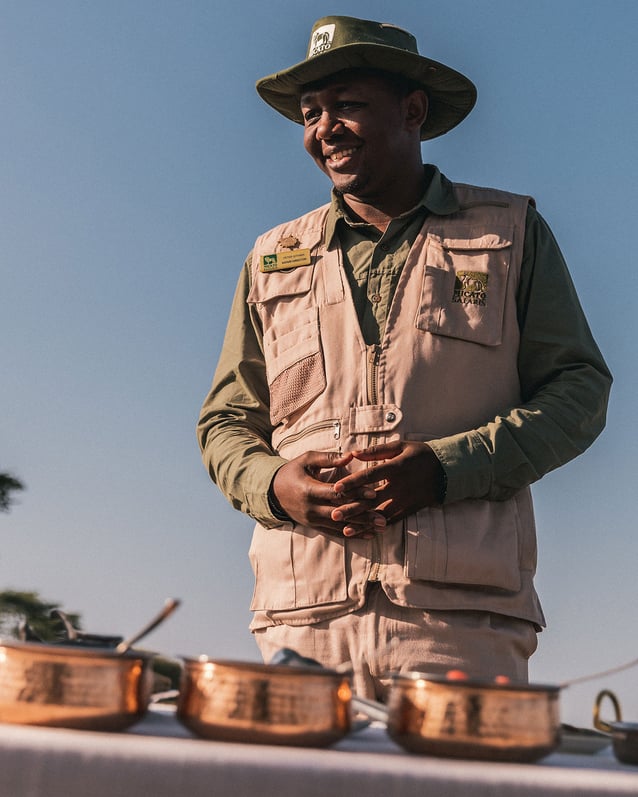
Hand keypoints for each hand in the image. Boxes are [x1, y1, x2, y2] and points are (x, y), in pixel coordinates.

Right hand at [272, 450, 386, 537]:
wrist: (273, 492)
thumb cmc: (293, 471)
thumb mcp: (307, 460)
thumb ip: (328, 457)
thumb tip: (350, 455)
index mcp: (309, 490)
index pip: (335, 493)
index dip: (354, 494)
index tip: (373, 493)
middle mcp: (311, 508)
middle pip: (341, 513)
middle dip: (363, 516)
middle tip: (383, 518)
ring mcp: (312, 520)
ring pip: (340, 526)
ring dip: (362, 528)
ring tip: (381, 529)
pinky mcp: (314, 527)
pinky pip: (335, 533)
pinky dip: (352, 535)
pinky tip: (368, 535)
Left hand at [333, 441, 444, 523]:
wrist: (449, 471)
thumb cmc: (421, 454)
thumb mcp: (401, 446)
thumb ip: (376, 451)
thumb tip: (353, 453)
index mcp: (397, 468)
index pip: (371, 476)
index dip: (353, 482)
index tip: (336, 488)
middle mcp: (400, 487)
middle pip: (373, 500)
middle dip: (352, 509)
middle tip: (333, 514)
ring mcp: (405, 501)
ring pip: (381, 515)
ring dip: (362, 523)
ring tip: (345, 529)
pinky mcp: (410, 510)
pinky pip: (391, 521)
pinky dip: (377, 528)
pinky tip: (364, 532)